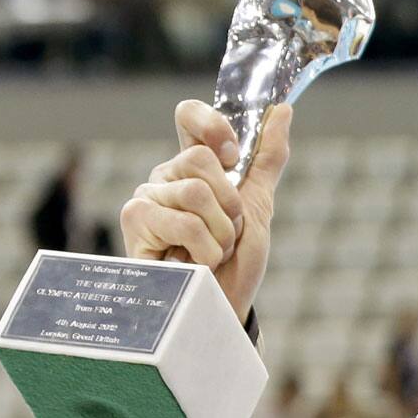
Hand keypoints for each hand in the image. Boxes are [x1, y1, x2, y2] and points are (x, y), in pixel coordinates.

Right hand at [120, 99, 291, 322]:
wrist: (223, 308)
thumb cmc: (236, 261)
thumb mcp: (259, 205)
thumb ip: (267, 157)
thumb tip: (283, 109)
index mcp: (193, 165)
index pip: (189, 115)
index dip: (214, 126)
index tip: (232, 157)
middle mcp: (166, 176)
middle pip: (203, 158)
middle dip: (230, 204)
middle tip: (224, 232)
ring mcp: (147, 198)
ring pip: (197, 192)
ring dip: (220, 232)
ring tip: (210, 252)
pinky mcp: (134, 222)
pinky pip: (184, 221)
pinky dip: (204, 249)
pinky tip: (193, 265)